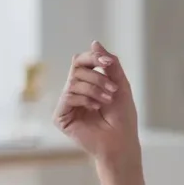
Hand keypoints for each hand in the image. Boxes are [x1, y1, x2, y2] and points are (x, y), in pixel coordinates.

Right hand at [53, 41, 137, 160]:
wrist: (121, 142)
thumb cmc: (123, 117)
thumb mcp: (120, 84)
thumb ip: (109, 63)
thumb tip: (94, 43)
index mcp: (87, 84)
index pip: (81, 61)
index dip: (93, 57)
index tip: (107, 63)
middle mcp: (75, 92)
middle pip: (76, 68)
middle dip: (97, 76)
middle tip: (113, 89)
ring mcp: (67, 104)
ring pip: (73, 81)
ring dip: (94, 88)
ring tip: (107, 100)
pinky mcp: (60, 117)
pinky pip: (68, 96)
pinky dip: (84, 99)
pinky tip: (95, 108)